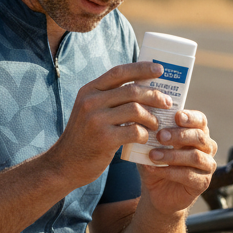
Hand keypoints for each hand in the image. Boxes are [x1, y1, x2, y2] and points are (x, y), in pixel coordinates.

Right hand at [48, 61, 171, 186]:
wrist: (65, 164)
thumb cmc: (85, 137)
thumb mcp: (89, 110)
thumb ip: (108, 98)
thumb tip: (142, 87)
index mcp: (89, 90)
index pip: (119, 72)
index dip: (141, 68)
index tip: (159, 69)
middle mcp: (91, 102)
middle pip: (132, 90)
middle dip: (155, 95)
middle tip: (167, 103)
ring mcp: (96, 120)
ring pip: (136, 110)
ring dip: (152, 117)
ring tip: (156, 124)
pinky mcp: (104, 139)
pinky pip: (135, 131)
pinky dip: (145, 134)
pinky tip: (145, 138)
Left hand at [138, 109, 217, 215]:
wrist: (156, 190)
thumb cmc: (155, 162)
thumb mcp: (151, 145)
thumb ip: (150, 133)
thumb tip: (142, 120)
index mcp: (197, 133)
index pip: (200, 120)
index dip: (190, 117)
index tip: (176, 116)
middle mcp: (207, 147)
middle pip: (199, 137)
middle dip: (179, 135)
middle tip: (160, 136)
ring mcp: (207, 166)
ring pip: (195, 156)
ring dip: (172, 155)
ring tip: (153, 155)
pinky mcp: (202, 183)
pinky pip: (189, 176)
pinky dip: (169, 172)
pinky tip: (154, 169)